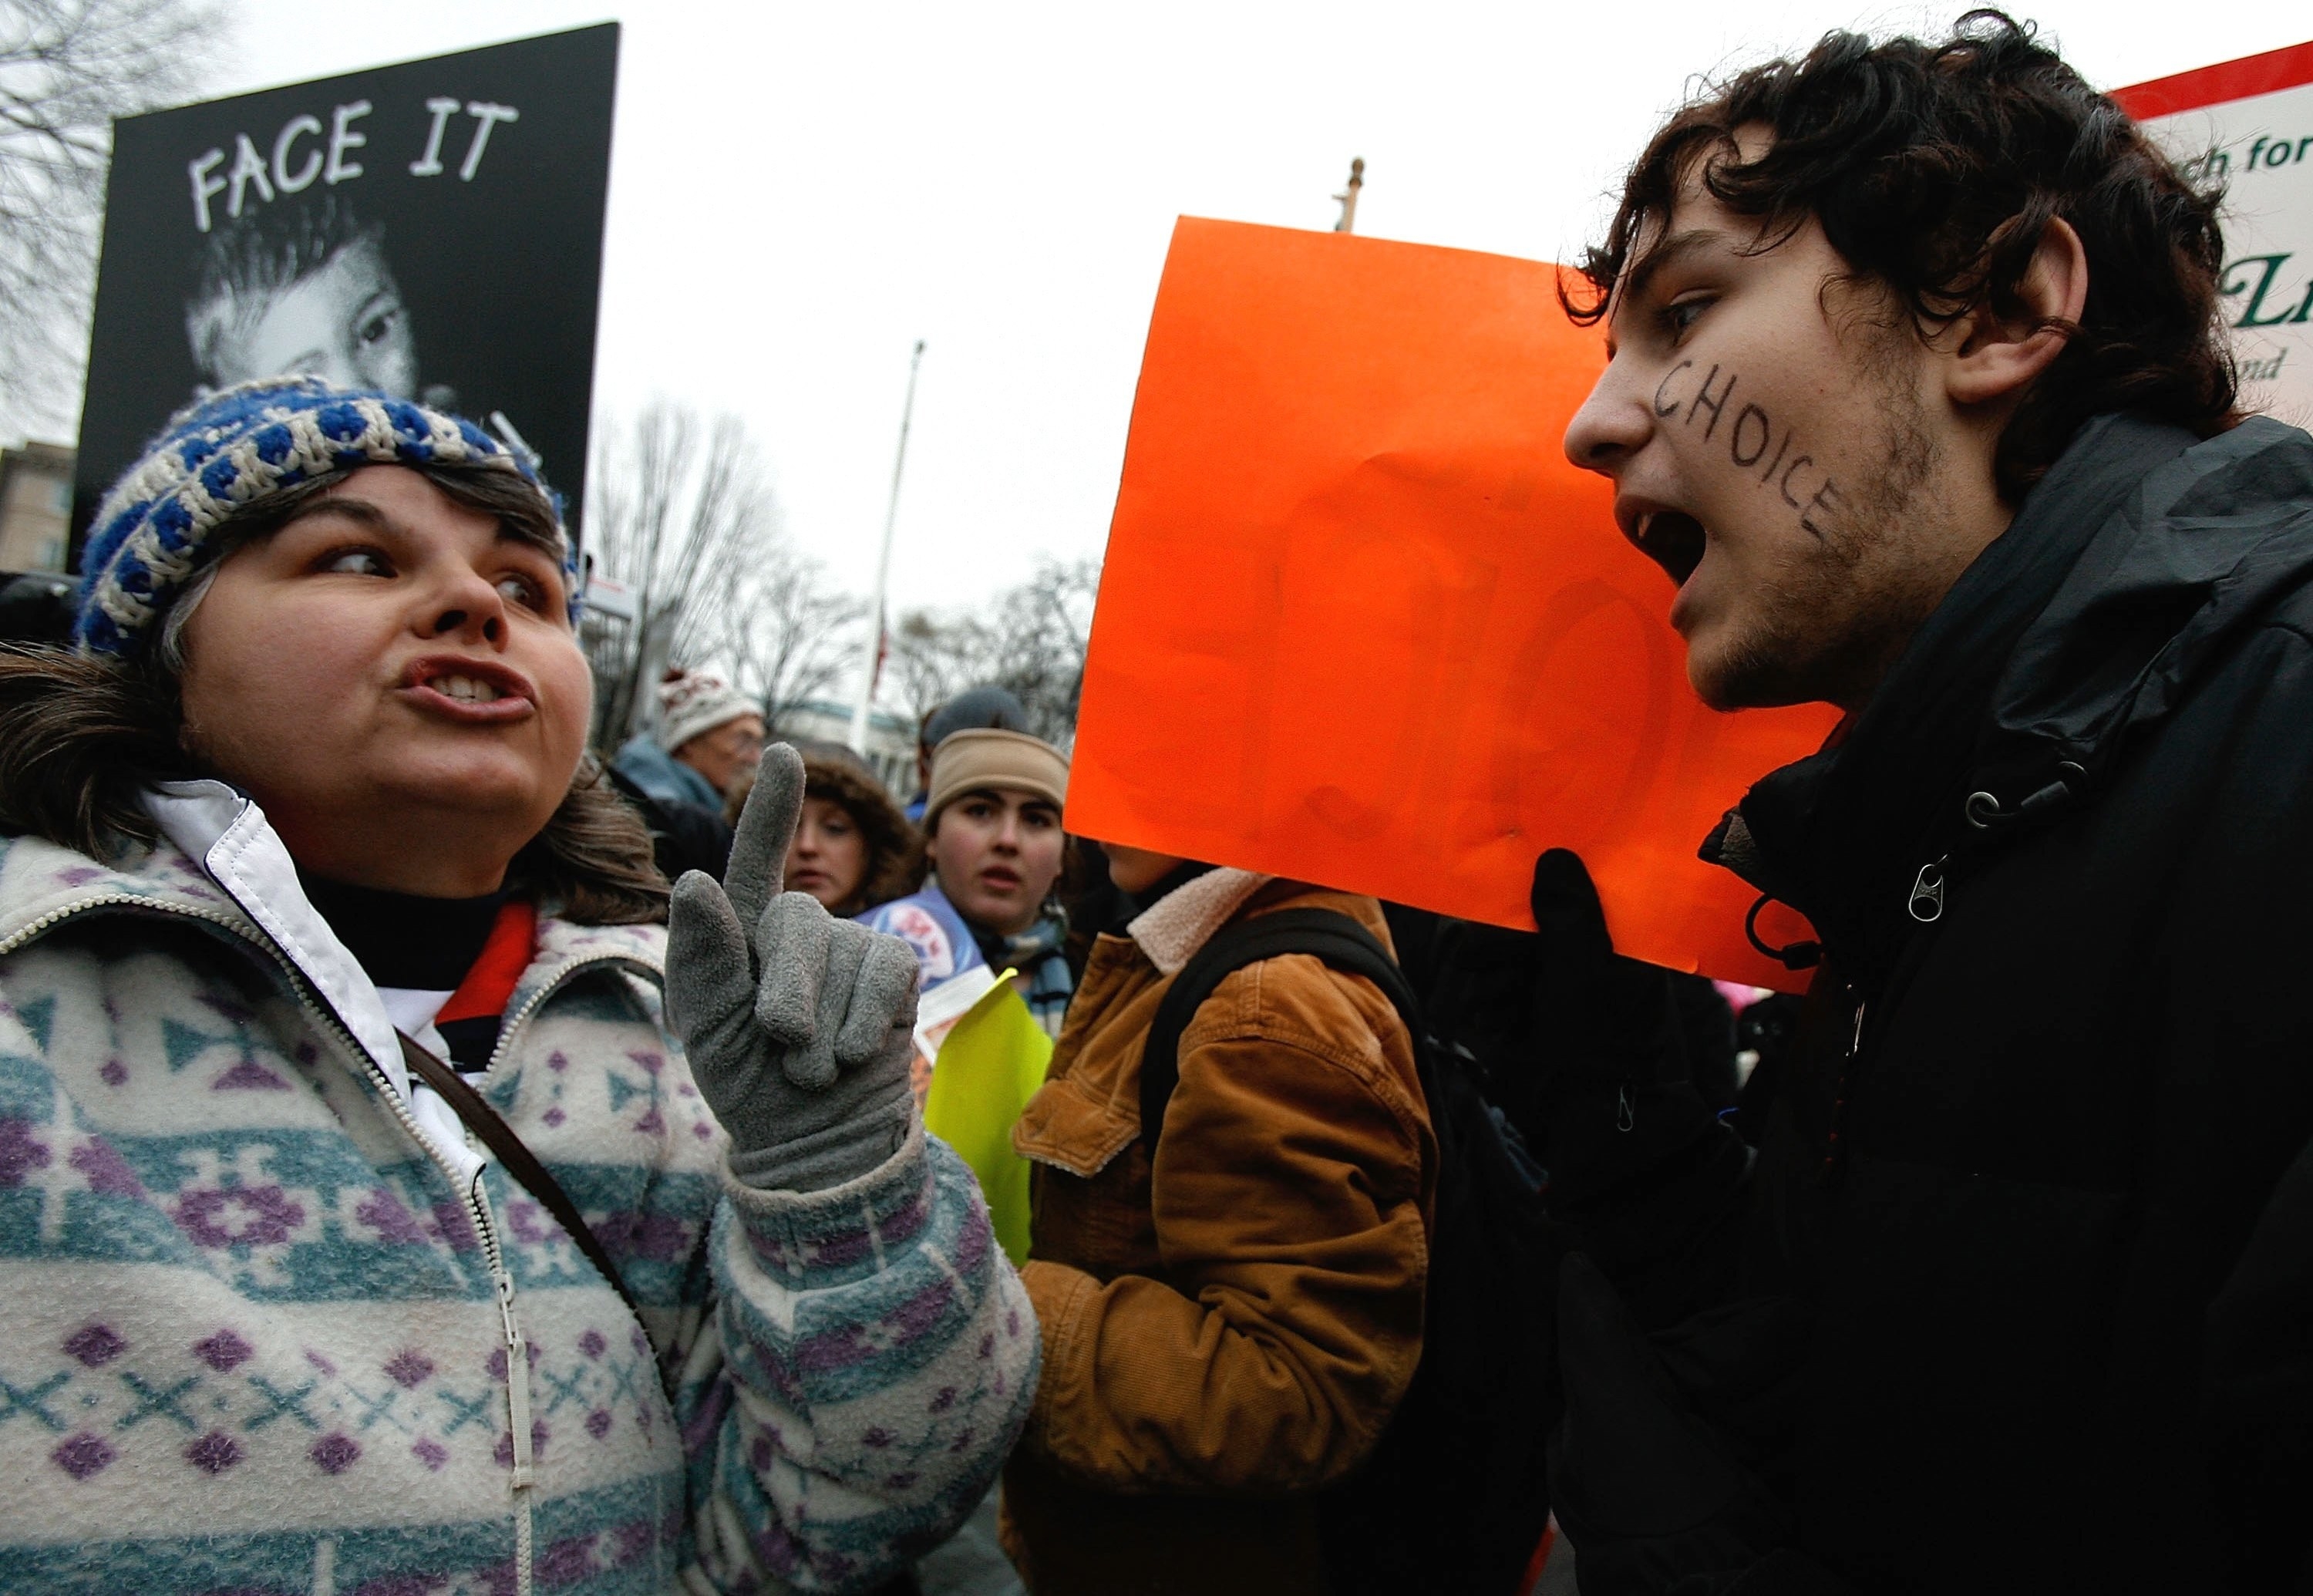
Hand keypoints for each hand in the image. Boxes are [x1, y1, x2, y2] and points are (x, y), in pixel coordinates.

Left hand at [665, 743, 920, 1192]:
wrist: (812, 1135)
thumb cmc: (749, 1079)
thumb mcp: (708, 1027)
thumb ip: (699, 958)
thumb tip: (694, 879)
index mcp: (742, 929)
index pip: (756, 860)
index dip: (774, 809)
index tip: (786, 754)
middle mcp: (799, 925)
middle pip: (795, 922)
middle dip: (785, 994)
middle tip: (781, 1046)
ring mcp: (851, 942)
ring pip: (841, 957)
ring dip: (822, 1029)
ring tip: (810, 1067)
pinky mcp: (896, 969)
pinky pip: (884, 977)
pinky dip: (862, 1026)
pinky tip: (851, 1055)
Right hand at [1435, 850, 1717, 1207]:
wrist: (1598, 1128)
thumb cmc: (1605, 1041)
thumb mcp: (1588, 965)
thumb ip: (1568, 911)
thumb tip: (1555, 856)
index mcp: (1615, 946)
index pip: (1569, 900)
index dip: (1536, 894)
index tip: (1501, 891)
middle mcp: (1585, 967)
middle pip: (1525, 930)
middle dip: (1501, 945)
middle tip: (1485, 961)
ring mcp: (1555, 1000)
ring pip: (1502, 965)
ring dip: (1493, 981)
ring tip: (1503, 1007)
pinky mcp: (1528, 1029)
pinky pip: (1495, 1001)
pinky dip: (1493, 1011)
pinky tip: (1501, 1027)